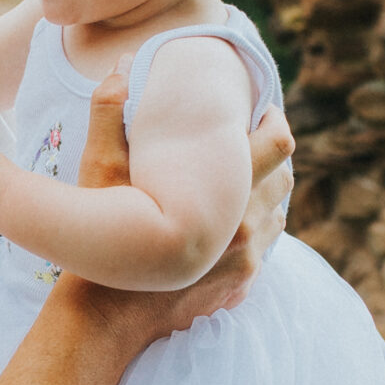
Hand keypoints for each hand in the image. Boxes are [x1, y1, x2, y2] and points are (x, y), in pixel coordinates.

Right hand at [53, 75, 292, 351]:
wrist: (107, 318)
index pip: (278, 145)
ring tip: (240, 183)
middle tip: (251, 142)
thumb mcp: (99, 173)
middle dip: (272, 158)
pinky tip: (230, 225)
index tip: (261, 111)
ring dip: (265, 196)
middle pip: (284, 179)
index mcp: (224, 193)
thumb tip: (118, 65)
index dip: (274, 120)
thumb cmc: (104, 240)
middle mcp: (245, 227)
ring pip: (278, 216)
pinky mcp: (241, 285)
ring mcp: (247, 261)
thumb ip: (110, 116)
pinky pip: (264, 250)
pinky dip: (254, 233)